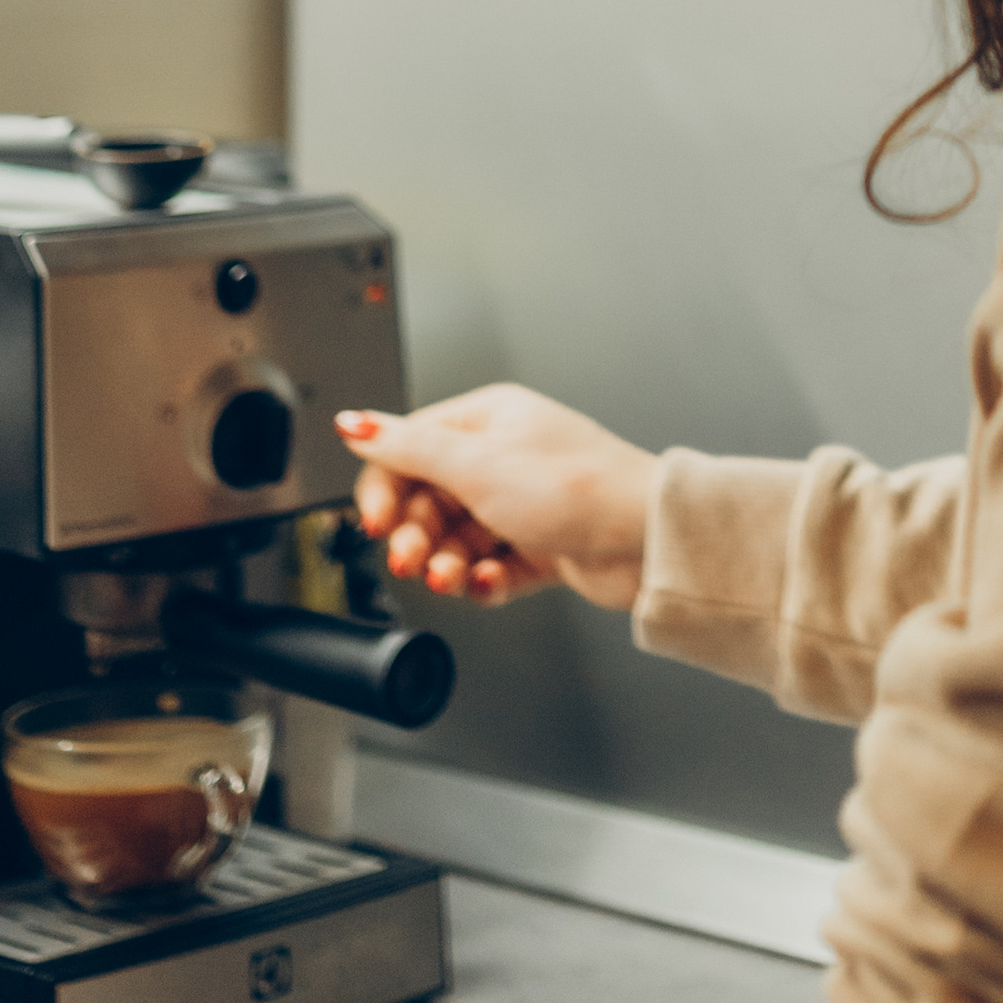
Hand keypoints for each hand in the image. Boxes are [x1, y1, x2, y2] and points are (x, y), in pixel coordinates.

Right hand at [336, 387, 657, 610]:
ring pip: (457, 540)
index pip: (410, 449)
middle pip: (429, 500)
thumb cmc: (579, 488)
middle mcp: (504, 457)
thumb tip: (354, 423)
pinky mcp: (540, 546)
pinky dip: (484, 579)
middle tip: (413, 560)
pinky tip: (490, 581)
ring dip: (446, 564)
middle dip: (416, 535)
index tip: (377, 523)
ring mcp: (523, 503)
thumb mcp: (477, 466)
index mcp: (488, 421)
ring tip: (452, 577)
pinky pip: (491, 567)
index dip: (386, 488)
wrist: (647, 539)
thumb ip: (408, 449)